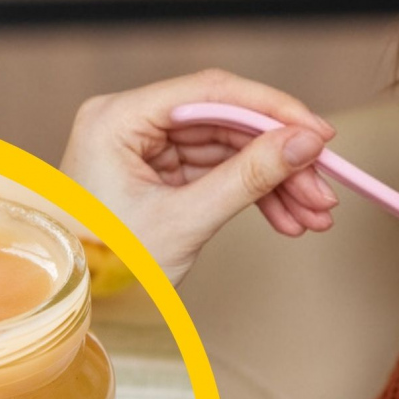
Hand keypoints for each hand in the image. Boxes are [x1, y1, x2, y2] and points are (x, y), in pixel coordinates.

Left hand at [61, 69, 338, 284]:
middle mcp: (129, 123)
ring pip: (228, 150)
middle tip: (324, 187)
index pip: (210, 92)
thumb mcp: (184, 222)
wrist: (74, 306)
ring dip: (275, 182)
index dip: (272, 110)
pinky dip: (253, 195)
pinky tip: (288, 219)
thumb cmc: (108, 268)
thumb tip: (304, 143)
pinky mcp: (158, 174)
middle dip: (279, 158)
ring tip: (314, 215)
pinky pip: (217, 173)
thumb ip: (247, 177)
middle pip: (225, 122)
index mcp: (117, 119)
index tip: (319, 134)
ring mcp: (144, 149)